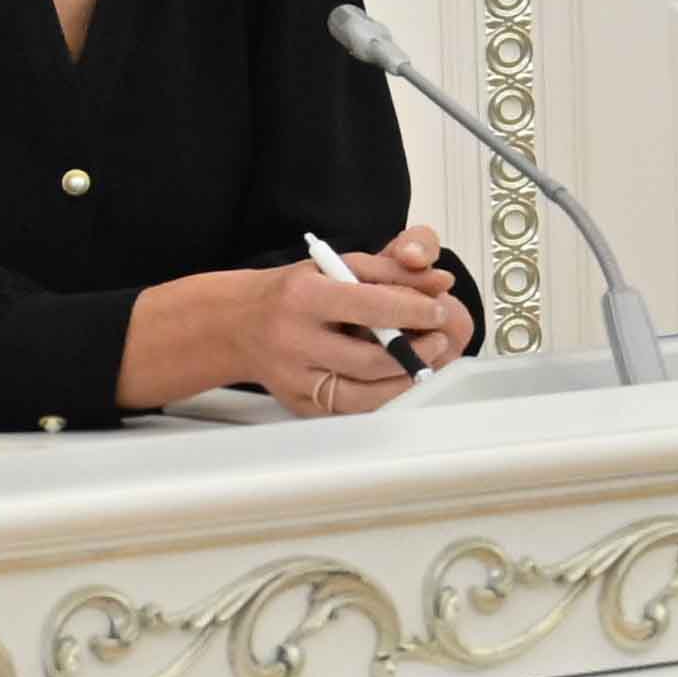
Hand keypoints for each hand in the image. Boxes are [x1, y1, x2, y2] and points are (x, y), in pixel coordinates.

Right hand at [135, 223, 474, 416]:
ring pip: (364, 395)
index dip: (415, 312)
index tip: (439, 310)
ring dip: (405, 380)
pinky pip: (351, 410)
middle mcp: (294, 341)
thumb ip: (393, 270)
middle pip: (371, 359)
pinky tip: (395, 379)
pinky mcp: (299, 403)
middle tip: (438, 339)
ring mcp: (293, 378)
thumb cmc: (293, 292)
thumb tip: (440, 280)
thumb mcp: (338, 266)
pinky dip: (382, 397)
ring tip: (423, 359)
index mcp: (303, 298)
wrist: (236, 323)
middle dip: (417, 352)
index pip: (372, 308)